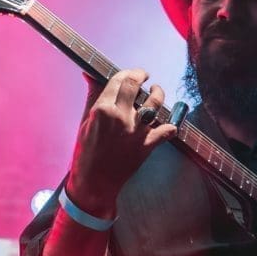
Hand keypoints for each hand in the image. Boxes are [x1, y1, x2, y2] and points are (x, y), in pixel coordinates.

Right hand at [66, 68, 176, 216]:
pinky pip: (167, 130)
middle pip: (135, 84)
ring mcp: (135, 131)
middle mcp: (120, 117)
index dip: (128, 72)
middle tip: (145, 76)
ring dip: (158, 93)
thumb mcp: (85, 122)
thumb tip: (90, 74)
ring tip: (156, 91)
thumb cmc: (86, 153)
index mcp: (102, 110)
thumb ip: (93, 97)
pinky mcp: (146, 145)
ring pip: (155, 102)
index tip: (133, 73)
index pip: (119, 80)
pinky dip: (171, 126)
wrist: (94, 183)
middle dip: (141, 75)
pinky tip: (168, 123)